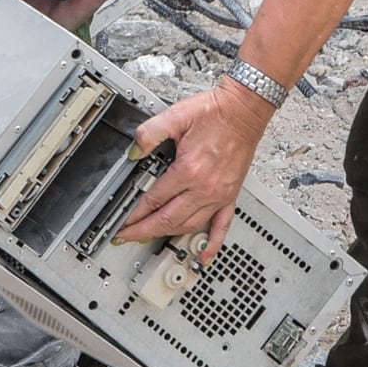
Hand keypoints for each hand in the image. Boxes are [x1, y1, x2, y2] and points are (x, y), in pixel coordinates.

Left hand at [120, 82, 271, 259]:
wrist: (244, 110)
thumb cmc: (215, 112)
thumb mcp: (175, 116)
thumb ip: (149, 133)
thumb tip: (134, 151)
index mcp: (189, 170)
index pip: (154, 199)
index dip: (135, 213)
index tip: (123, 221)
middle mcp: (204, 187)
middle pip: (168, 219)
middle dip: (143, 230)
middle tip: (127, 237)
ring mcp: (219, 195)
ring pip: (189, 225)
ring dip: (167, 235)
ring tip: (149, 238)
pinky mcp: (230, 195)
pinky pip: (222, 226)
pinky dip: (212, 244)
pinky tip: (204, 256)